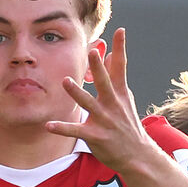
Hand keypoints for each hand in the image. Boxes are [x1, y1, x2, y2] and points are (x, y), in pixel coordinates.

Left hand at [45, 28, 156, 171]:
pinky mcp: (95, 136)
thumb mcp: (125, 98)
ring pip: (89, 104)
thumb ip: (115, 76)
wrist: (138, 155)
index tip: (120, 31)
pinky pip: (76, 130)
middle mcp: (113, 104)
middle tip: (92, 52)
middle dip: (99, 68)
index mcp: (120, 94)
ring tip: (66, 81)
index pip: (121, 67)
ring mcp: (104, 120)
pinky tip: (49, 125)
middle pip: (105, 82)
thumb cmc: (127, 124)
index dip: (120, 48)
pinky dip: (62, 128)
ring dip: (77, 93)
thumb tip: (111, 54)